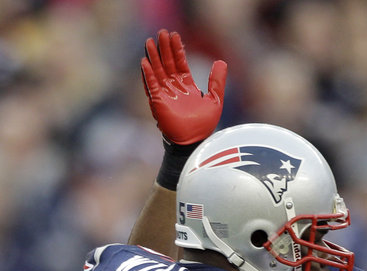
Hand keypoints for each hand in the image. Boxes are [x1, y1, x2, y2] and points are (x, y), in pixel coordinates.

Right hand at [141, 29, 226, 144]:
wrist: (194, 142)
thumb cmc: (204, 126)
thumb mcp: (215, 100)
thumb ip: (217, 81)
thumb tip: (221, 61)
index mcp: (186, 86)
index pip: (180, 63)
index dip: (177, 49)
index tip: (175, 35)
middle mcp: (174, 88)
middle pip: (167, 64)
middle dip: (164, 48)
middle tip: (161, 32)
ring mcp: (165, 95)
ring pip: (157, 72)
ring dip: (153, 57)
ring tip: (149, 41)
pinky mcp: (158, 103)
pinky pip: (151, 86)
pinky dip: (148, 75)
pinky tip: (145, 62)